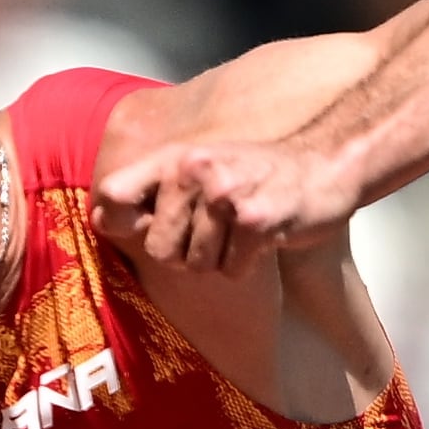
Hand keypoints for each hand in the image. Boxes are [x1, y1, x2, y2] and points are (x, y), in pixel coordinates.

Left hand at [94, 139, 362, 274]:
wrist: (330, 162)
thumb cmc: (259, 173)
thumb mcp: (201, 166)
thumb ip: (153, 189)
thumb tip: (98, 216)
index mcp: (175, 158)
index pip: (112, 197)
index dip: (120, 222)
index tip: (145, 225)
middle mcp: (193, 171)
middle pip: (158, 249)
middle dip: (186, 252)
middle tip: (217, 229)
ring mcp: (225, 196)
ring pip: (196, 265)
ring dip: (221, 257)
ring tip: (242, 229)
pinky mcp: (255, 221)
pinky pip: (231, 270)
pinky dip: (247, 264)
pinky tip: (264, 237)